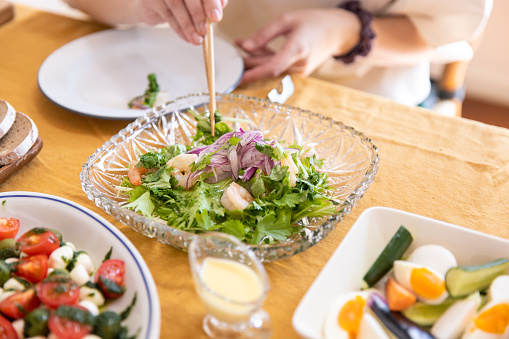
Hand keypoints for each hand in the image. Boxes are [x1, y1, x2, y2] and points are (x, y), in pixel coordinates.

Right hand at [138, 0, 227, 44]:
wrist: (155, 3)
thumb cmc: (184, 1)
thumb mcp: (200, 0)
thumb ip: (212, 1)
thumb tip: (221, 6)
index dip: (211, 3)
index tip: (216, 18)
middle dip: (198, 15)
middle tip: (205, 31)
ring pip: (175, 4)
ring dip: (188, 26)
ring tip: (197, 40)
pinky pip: (166, 14)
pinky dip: (178, 29)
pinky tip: (187, 38)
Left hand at [236, 8, 360, 82]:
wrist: (338, 32)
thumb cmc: (313, 22)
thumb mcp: (287, 20)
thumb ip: (264, 34)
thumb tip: (245, 46)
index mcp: (297, 49)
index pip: (271, 67)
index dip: (253, 73)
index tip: (238, 76)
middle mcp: (299, 64)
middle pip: (268, 70)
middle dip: (248, 65)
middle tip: (232, 58)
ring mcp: (300, 71)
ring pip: (272, 69)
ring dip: (255, 60)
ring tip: (240, 47)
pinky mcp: (299, 72)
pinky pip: (278, 68)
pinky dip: (266, 60)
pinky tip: (254, 50)